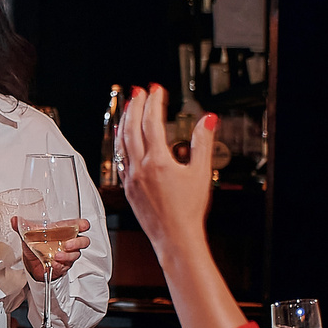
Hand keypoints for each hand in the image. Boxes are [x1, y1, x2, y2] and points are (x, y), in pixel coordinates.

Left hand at [20, 219, 91, 282]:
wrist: (31, 263)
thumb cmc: (35, 246)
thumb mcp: (28, 235)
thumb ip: (22, 227)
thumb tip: (14, 220)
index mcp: (63, 232)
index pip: (77, 226)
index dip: (83, 225)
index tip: (83, 225)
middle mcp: (68, 243)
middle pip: (83, 241)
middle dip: (78, 243)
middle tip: (68, 244)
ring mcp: (67, 255)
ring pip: (76, 255)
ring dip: (67, 256)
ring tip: (57, 255)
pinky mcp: (63, 266)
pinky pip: (66, 266)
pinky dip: (59, 265)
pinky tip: (53, 263)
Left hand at [115, 84, 212, 249]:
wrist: (175, 238)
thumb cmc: (189, 211)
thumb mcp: (201, 173)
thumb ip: (202, 143)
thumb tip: (207, 120)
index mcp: (158, 161)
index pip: (152, 123)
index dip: (154, 103)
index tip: (156, 90)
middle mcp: (140, 168)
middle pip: (132, 128)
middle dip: (135, 106)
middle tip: (139, 92)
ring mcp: (131, 178)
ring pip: (122, 143)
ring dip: (124, 122)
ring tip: (128, 109)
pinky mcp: (128, 188)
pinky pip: (119, 159)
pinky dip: (120, 143)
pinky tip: (123, 139)